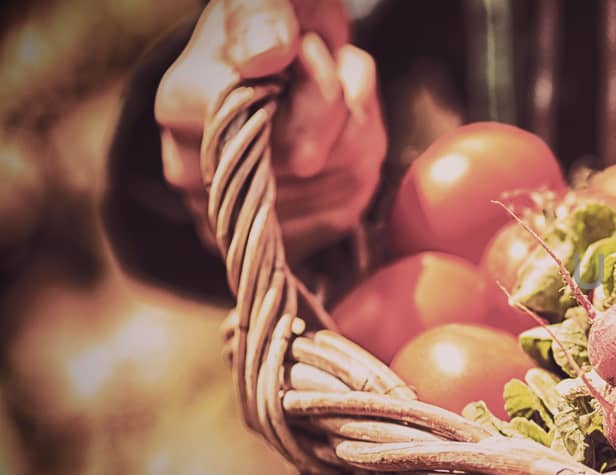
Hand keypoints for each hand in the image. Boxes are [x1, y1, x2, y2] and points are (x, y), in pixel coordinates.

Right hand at [155, 0, 385, 261]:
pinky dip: (358, 175)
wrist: (281, 56)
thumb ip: (262, 15)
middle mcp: (194, 167)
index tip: (311, 49)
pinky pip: (341, 215)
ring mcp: (232, 208)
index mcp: (182, 106)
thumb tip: (269, 55)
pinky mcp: (272, 236)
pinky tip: (339, 143)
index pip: (263, 123)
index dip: (316, 89)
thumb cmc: (271, 22)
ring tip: (332, 106)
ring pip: (334, 185)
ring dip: (358, 139)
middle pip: (308, 161)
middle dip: (344, 113)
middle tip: (328, 73)